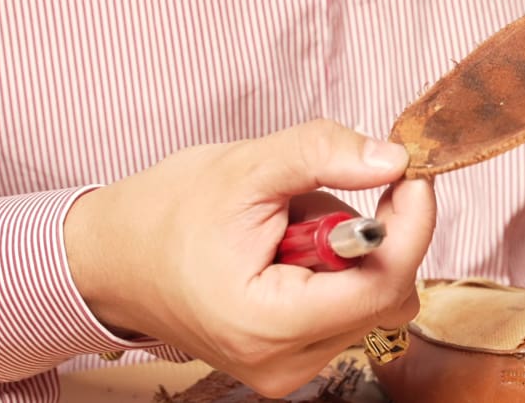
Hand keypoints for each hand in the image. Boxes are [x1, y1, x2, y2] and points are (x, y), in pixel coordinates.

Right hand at [64, 119, 435, 396]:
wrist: (112, 258)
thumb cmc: (167, 214)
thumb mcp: (246, 167)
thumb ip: (323, 154)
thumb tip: (393, 160)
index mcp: (269, 323)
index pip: (384, 283)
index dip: (412, 224)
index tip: (411, 174)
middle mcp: (285, 363)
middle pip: (387, 295)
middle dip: (375, 235)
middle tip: (327, 193)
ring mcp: (288, 370)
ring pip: (373, 303)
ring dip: (354, 254)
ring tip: (292, 228)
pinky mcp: (291, 362)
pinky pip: (350, 313)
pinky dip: (340, 273)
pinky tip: (294, 252)